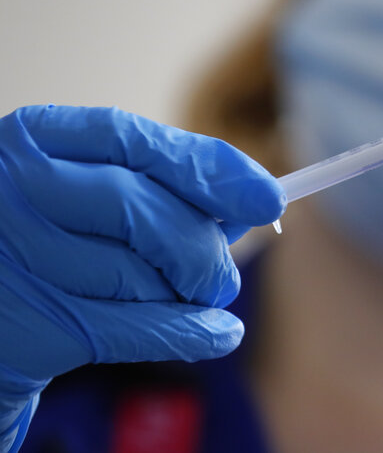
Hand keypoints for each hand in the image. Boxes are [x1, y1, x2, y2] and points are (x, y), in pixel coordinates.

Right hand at [0, 105, 284, 449]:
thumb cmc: (52, 239)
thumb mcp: (90, 191)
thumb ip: (163, 189)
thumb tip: (253, 202)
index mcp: (36, 139)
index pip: (137, 141)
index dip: (211, 168)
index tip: (269, 197)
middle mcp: (15, 189)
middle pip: (145, 212)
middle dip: (203, 250)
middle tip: (224, 276)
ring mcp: (15, 256)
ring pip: (141, 274)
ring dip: (188, 295)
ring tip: (193, 299)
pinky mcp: (26, 326)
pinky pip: (137, 327)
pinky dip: (192, 333)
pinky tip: (219, 332)